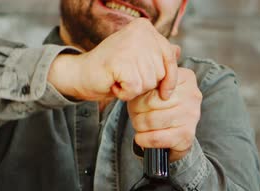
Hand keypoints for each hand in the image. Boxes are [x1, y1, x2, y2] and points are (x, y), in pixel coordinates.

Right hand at [49, 18, 180, 101]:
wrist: (81, 74)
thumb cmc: (110, 69)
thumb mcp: (138, 58)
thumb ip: (157, 54)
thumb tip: (179, 50)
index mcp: (145, 28)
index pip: (170, 57)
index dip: (169, 79)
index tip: (165, 92)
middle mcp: (139, 32)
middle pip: (161, 72)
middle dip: (146, 83)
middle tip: (126, 77)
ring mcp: (130, 46)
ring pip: (149, 82)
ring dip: (134, 89)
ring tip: (119, 79)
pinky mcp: (121, 62)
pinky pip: (135, 89)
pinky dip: (125, 94)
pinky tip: (114, 85)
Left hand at [127, 67, 201, 161]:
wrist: (177, 132)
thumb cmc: (161, 106)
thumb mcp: (155, 88)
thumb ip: (149, 83)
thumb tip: (135, 90)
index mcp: (185, 78)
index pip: (154, 81)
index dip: (140, 93)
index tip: (138, 99)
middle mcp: (192, 95)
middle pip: (150, 101)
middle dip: (136, 110)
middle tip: (136, 114)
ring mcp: (191, 116)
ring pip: (151, 120)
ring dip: (138, 125)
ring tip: (139, 125)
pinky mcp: (186, 135)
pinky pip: (156, 138)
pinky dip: (144, 139)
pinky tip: (141, 138)